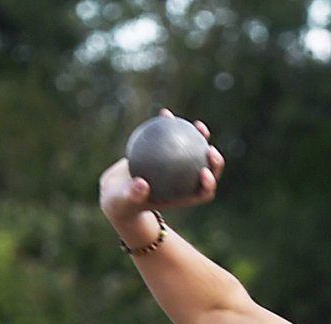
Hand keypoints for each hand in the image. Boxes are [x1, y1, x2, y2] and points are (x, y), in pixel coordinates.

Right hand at [98, 110, 225, 225]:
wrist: (116, 191)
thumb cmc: (122, 202)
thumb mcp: (125, 201)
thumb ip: (134, 195)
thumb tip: (142, 184)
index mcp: (182, 197)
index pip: (202, 193)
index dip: (209, 184)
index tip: (205, 172)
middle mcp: (183, 182)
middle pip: (206, 171)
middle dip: (214, 161)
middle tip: (210, 148)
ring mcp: (176, 166)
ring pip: (194, 151)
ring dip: (200, 137)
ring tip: (198, 125)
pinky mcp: (165, 153)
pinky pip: (171, 137)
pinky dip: (170, 125)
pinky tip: (165, 113)